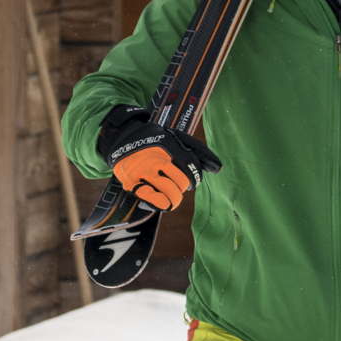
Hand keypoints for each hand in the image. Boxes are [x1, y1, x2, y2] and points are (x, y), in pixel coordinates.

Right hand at [96, 104, 220, 211]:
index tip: (190, 181)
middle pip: (181, 182)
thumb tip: (218, 168)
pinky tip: (162, 202)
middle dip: (183, 187)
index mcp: (168, 146)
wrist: (122, 136)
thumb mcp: (176, 137)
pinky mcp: (132, 181)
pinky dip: (160, 203)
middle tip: (178, 186)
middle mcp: (157, 158)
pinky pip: (151, 198)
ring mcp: (144, 170)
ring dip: (174, 198)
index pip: (191, 167)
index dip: (194, 178)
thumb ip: (198, 151)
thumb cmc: (154, 139)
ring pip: (169, 192)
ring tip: (172, 197)